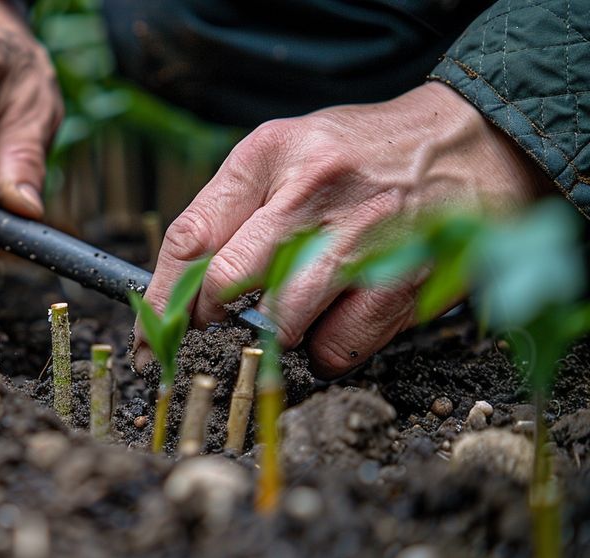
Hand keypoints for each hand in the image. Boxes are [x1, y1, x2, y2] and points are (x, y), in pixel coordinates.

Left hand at [137, 82, 552, 376]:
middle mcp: (311, 190)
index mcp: (269, 154)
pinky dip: (324, 351)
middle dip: (211, 319)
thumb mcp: (285, 152)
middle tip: (219, 324)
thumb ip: (232, 208)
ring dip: (276, 333)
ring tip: (297, 307)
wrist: (470, 143)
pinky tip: (338, 317)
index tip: (149, 336)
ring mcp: (361, 237)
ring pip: (280, 324)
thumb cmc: (359, 156)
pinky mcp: (402, 280)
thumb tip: (180, 290)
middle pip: (226, 284)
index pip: (191, 236)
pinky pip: (335, 350)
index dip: (160, 299)